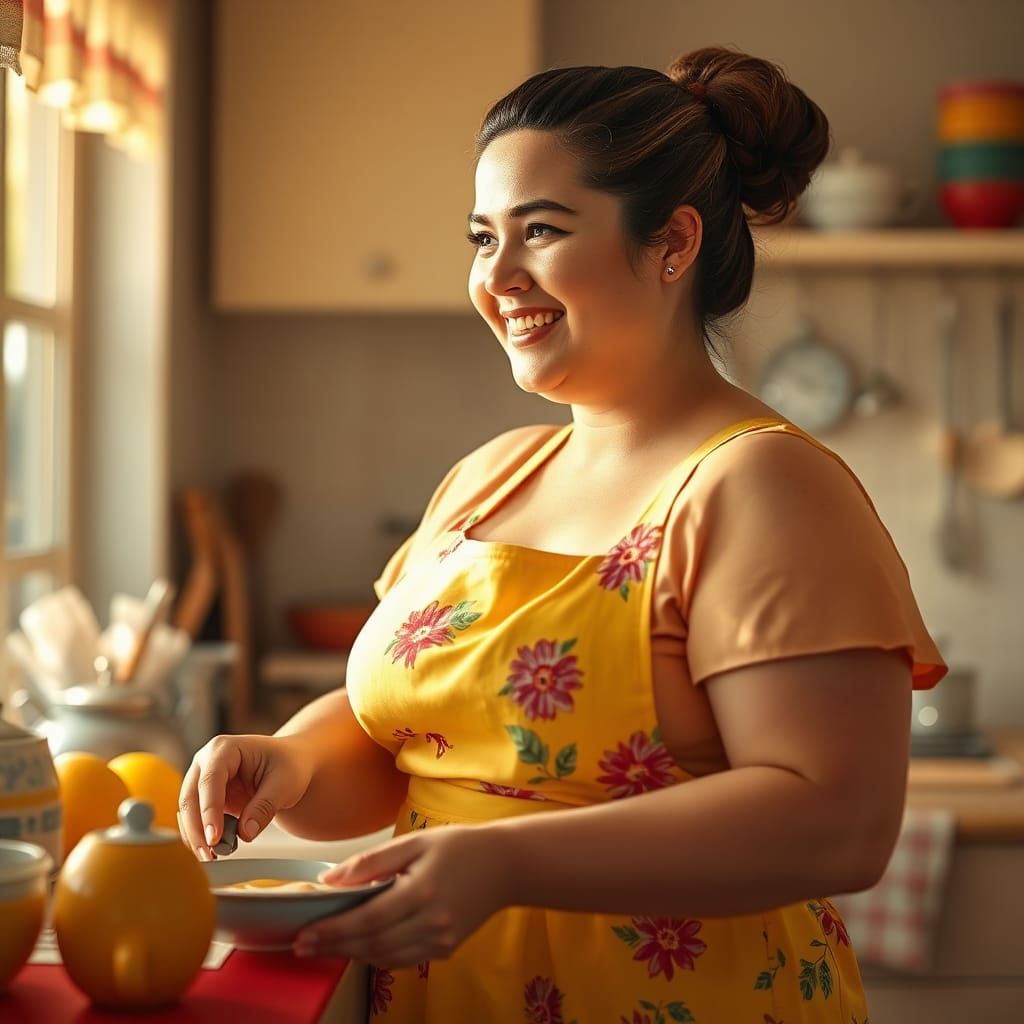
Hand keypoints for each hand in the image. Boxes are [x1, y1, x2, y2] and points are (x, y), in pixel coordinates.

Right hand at [177, 733, 312, 859]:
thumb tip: (245, 833)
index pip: (210, 780)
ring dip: (195, 836)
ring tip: (212, 857)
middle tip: (210, 854)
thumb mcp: (285, 783)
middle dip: (197, 829)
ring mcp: (202, 779)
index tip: (214, 837)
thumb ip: (264, 807)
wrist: (291, 763)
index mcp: (225, 749)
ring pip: (187, 811)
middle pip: (191, 797)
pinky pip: (195, 819)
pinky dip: (200, 836)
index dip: (209, 810)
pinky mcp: (205, 798)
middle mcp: (207, 761)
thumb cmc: (289, 765)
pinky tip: (212, 851)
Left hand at [294, 825, 512, 967]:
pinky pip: (402, 960)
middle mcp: (432, 922)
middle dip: (334, 946)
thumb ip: (372, 861)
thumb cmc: (460, 846)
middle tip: (301, 945)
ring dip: (352, 953)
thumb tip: (331, 879)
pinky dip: (377, 955)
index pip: (368, 919)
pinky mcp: (445, 950)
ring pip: (385, 958)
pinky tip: (361, 944)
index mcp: (423, 891)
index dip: (334, 930)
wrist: (505, 866)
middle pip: (372, 943)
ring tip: (325, 945)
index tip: (303, 935)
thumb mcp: (415, 842)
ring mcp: (440, 941)